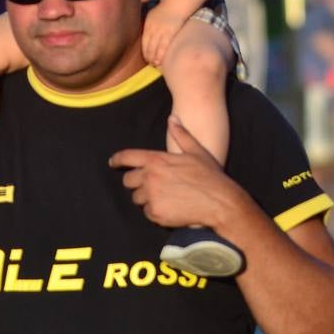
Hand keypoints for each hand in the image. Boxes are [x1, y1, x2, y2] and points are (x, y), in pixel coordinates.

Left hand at [109, 118, 241, 232]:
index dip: (118, 159)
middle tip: (153, 185)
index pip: (128, 157)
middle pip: (128, 181)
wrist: (220, 202)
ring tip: (166, 197)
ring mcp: (152, 196)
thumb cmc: (210, 176)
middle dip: (137, 183)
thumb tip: (173, 119)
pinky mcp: (156, 213)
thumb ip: (181, 135)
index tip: (113, 162)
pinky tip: (171, 208)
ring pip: (137, 198)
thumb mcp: (197, 151)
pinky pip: (147, 213)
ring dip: (147, 198)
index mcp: (157, 160)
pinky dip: (156, 212)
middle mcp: (151, 177)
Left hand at [141, 3, 187, 66]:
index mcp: (148, 25)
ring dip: (155, 58)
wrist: (176, 5)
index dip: (145, 52)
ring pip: (155, 48)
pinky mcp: (169, 33)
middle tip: (151, 63)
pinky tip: (162, 60)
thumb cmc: (166, 9)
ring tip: (156, 64)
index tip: (146, 58)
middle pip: (149, 47)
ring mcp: (161, 32)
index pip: (144, 42)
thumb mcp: (152, 15)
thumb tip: (148, 35)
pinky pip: (164, 47)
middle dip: (149, 56)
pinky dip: (162, 54)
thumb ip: (149, 25)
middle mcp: (152, 29)